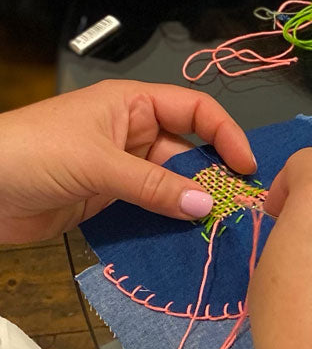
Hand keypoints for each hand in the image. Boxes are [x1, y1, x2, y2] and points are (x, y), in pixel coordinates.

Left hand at [0, 82, 255, 242]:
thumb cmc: (31, 152)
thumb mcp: (98, 164)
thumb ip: (154, 186)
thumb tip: (207, 205)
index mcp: (131, 105)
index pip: (195, 110)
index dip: (224, 134)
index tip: (244, 167)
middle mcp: (130, 134)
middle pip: (187, 153)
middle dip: (211, 179)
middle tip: (237, 210)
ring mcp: (119, 170)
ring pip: (170, 186)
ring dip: (190, 207)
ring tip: (217, 232)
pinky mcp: (106, 201)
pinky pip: (148, 210)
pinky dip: (166, 226)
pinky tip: (184, 243)